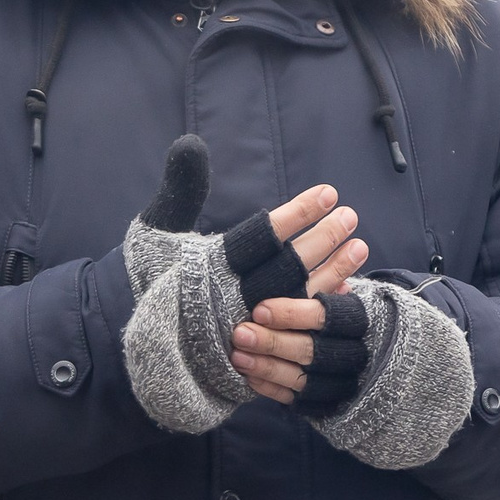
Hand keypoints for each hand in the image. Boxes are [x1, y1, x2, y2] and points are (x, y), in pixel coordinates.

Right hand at [121, 136, 370, 433]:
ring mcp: (244, 332)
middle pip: (285, 270)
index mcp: (205, 270)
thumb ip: (181, 189)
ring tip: (360, 244)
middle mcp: (228, 303)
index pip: (259, 240)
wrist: (139, 345)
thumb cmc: (149, 276)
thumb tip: (190, 143)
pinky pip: (298, 333)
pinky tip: (347, 286)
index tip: (328, 192)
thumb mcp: (158, 230)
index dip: (295, 216)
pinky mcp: (255, 355)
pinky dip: (323, 310)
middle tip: (351, 215)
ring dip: (333, 272)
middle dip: (321, 241)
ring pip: (299, 300)